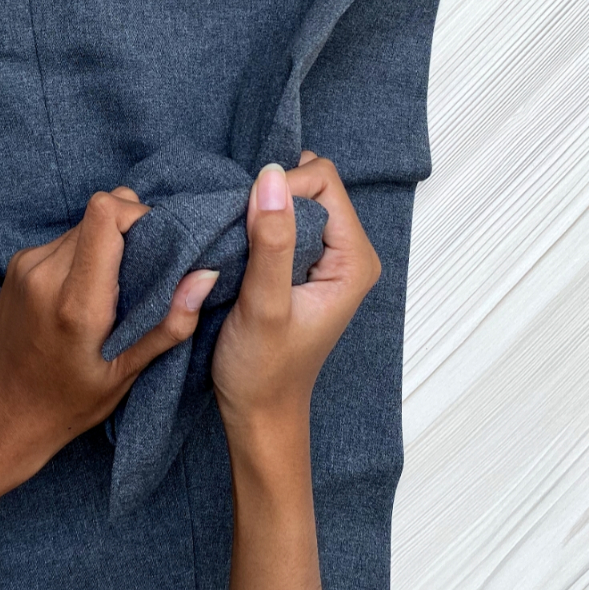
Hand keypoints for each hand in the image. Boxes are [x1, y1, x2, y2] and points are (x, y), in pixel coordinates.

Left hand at [0, 186, 219, 475]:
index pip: (105, 214)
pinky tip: (88, 289)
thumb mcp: (127, 373)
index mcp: (76, 300)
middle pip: (99, 213)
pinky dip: (85, 252)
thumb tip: (205, 274)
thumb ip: (170, 323)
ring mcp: (26, 264)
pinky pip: (64, 238)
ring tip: (115, 286)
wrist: (3, 411)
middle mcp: (45, 272)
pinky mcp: (17, 262)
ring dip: (107, 242)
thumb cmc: (68, 401)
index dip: (138, 215)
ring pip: (83, 223)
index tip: (158, 246)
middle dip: (130, 230)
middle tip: (143, 271)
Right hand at [212, 151, 380, 442]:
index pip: (323, 181)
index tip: (246, 222)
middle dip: (270, 195)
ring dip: (259, 210)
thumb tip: (270, 176)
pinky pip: (282, 221)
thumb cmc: (263, 371)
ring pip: (294, 200)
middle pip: (311, 185)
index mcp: (353, 260)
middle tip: (237, 233)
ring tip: (234, 242)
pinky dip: (256, 224)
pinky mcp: (301, 265)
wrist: (258, 414)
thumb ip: (272, 241)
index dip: (280, 188)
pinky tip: (236, 248)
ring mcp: (325, 259)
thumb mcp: (263, 305)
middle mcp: (347, 253)